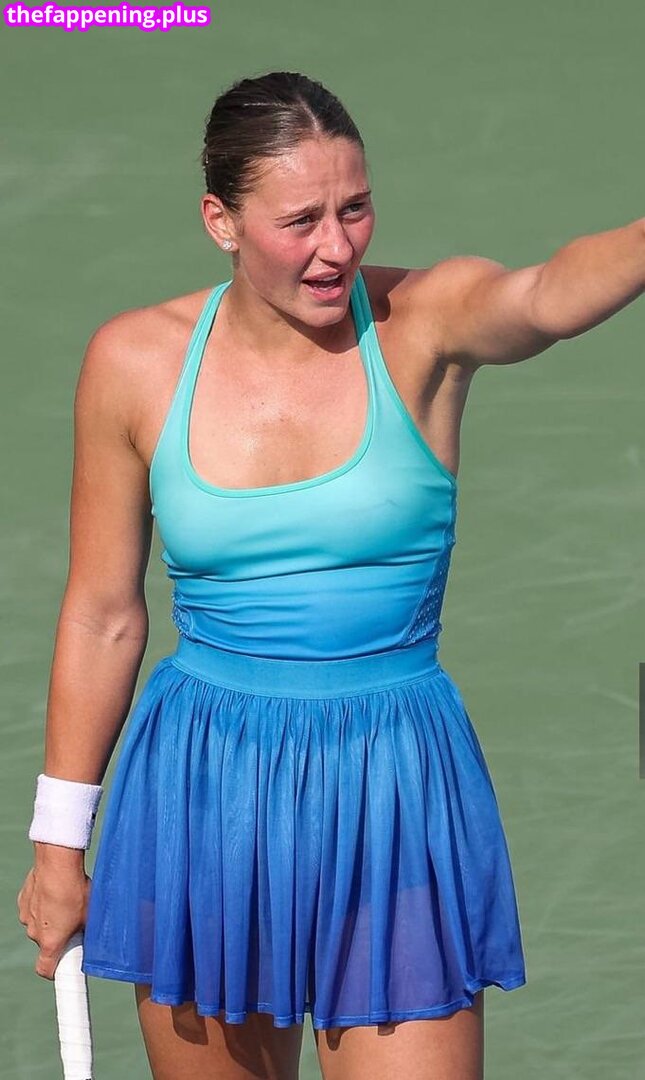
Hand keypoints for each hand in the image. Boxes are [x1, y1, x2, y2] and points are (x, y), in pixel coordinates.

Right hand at [17, 855, 90, 979]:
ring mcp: (27, 916)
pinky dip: (43, 904)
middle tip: (74, 922)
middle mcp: (35, 932)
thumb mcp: (90, 915)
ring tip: (66, 902)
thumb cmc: (75, 889)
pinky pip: (34, 908)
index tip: (62, 968)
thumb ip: (88, 933)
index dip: (54, 971)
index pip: (45, 970)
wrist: (57, 862)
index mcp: (50, 942)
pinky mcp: (24, 900)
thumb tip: (96, 940)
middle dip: (58, 936)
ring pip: (40, 924)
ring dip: (51, 919)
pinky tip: (55, 891)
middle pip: (46, 943)